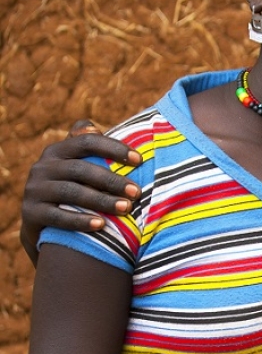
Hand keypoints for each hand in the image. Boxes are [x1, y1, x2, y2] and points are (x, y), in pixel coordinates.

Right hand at [20, 120, 141, 265]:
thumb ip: (86, 149)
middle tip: (136, 192)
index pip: (87, 142)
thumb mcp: (77, 168)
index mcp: (58, 151)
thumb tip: (93, 127)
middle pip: (80, 169)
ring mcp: (34, 189)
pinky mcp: (30, 213)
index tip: (139, 160)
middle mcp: (42, 167)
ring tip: (126, 208)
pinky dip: (80, 220)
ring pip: (70, 192)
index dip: (114, 148)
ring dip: (101, 200)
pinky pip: (57, 216)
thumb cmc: (73, 191)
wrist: (43, 226)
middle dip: (112, 180)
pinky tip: (101, 225)